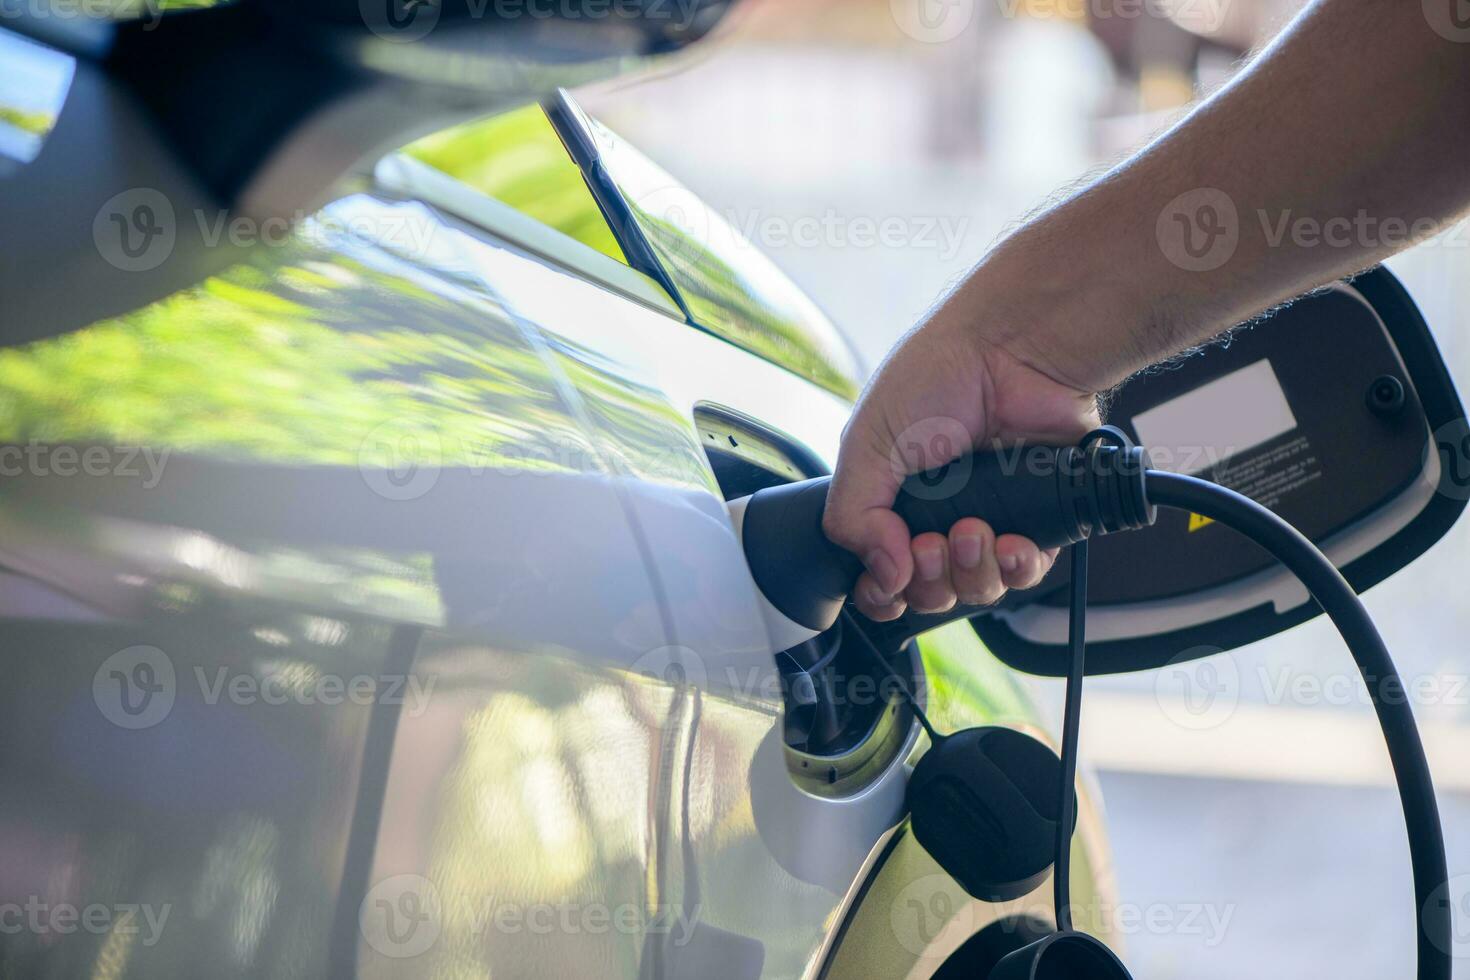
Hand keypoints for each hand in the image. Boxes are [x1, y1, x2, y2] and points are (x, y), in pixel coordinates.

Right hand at [823, 285, 1099, 621]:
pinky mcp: (1039, 518)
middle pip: (929, 594)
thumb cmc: (938, 376)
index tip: (888, 586)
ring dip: (970, 572)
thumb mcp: (867, 444)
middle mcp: (939, 517)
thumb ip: (853, 516)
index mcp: (892, 503)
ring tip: (970, 531)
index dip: (882, 595)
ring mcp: (991, 519)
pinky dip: (1016, 566)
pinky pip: (1028, 572)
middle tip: (929, 543)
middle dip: (928, 581)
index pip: (880, 578)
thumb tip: (885, 578)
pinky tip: (1009, 542)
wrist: (1011, 351)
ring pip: (978, 590)